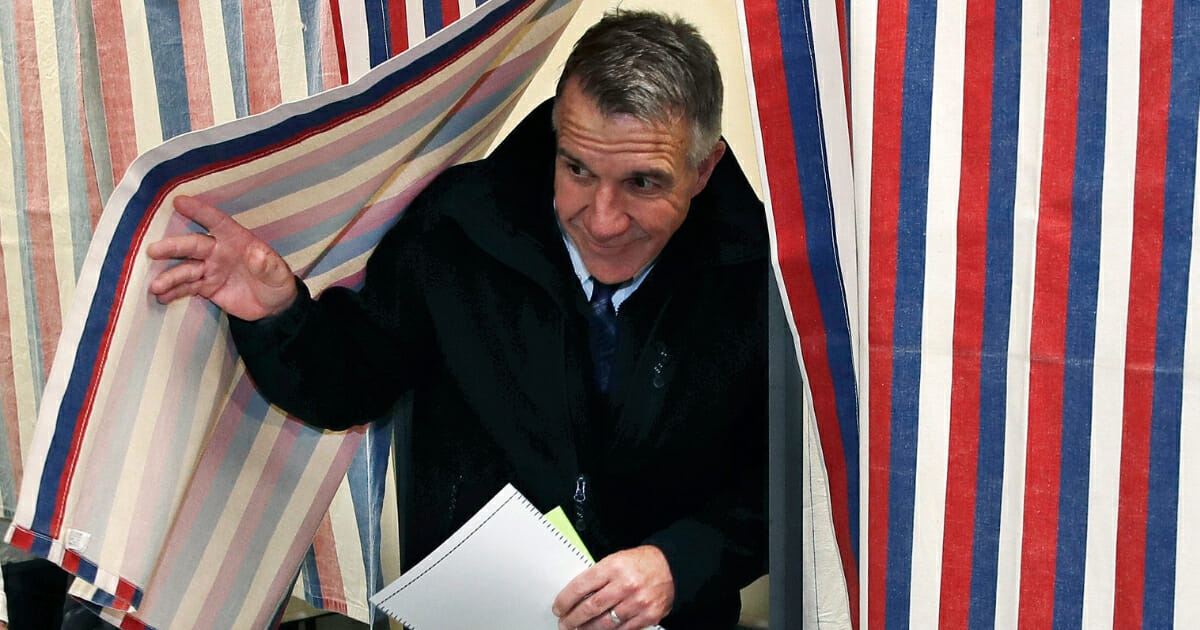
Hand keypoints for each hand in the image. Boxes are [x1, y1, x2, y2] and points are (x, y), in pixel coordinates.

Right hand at [146, 195, 296, 319]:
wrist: (273, 307)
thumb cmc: (278, 283)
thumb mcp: (280, 276)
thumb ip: (269, 265)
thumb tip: (257, 254)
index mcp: (237, 241)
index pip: (217, 222)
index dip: (200, 211)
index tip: (179, 202)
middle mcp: (219, 251)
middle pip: (193, 245)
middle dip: (173, 247)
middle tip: (153, 250)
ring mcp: (211, 269)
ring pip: (186, 269)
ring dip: (170, 276)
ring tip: (155, 287)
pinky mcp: (206, 287)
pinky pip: (187, 287)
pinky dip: (173, 292)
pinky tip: (161, 297)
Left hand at [553, 545, 673, 629]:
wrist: (671, 567)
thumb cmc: (641, 563)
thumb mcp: (616, 560)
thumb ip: (598, 577)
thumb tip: (576, 596)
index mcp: (613, 567)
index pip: (581, 586)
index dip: (565, 600)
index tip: (558, 607)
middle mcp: (625, 585)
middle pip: (590, 608)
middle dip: (573, 619)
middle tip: (565, 623)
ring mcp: (637, 602)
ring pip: (604, 623)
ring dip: (587, 629)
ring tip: (579, 629)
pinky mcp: (648, 616)